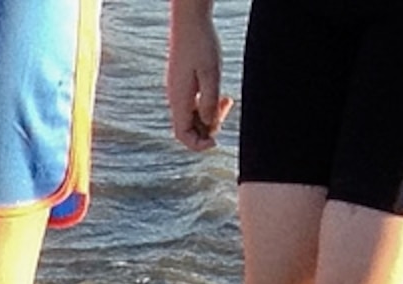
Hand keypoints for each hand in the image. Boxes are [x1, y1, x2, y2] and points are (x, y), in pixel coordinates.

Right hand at [167, 6, 228, 144]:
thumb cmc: (200, 43)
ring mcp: (178, 90)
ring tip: (226, 99)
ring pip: (194, 116)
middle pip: (190, 128)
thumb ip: (210, 102)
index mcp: (179, 99)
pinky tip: (220, 93)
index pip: (183, 135)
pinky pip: (194, 104)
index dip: (198, 145)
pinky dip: (208, 104)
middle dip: (209, 126)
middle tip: (226, 106)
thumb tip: (210, 125)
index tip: (215, 142)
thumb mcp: (210, 73)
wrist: (189, 20)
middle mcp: (175, 98)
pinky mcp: (183, 83)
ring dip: (211, 114)